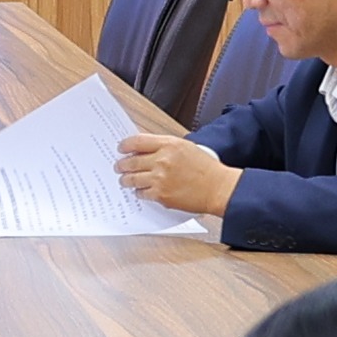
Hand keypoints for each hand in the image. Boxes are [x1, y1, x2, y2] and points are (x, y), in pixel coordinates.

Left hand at [110, 129, 233, 216]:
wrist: (217, 188)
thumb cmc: (206, 168)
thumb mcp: (186, 147)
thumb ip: (165, 147)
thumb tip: (146, 150)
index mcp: (169, 144)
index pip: (137, 141)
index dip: (125, 145)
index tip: (121, 148)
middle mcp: (162, 160)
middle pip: (131, 161)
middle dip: (121, 165)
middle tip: (119, 166)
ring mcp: (159, 178)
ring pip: (132, 179)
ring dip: (126, 179)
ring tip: (125, 180)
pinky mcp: (160, 195)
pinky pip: (141, 193)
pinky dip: (139, 192)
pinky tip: (141, 191)